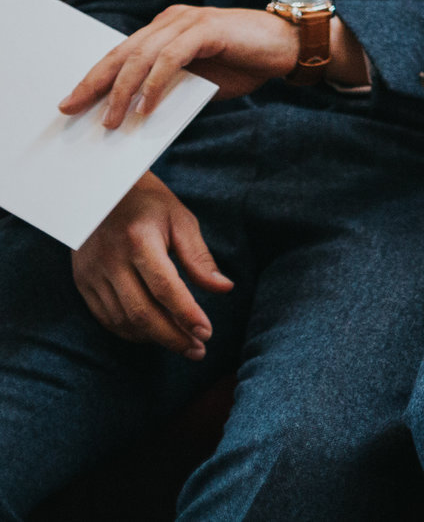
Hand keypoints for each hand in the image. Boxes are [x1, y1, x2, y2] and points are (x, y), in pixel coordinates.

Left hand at [61, 5, 309, 126]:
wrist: (290, 46)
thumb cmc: (246, 62)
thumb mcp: (200, 77)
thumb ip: (170, 84)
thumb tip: (135, 111)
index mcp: (167, 27)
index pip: (122, 53)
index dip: (95, 78)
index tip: (73, 102)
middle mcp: (172, 19)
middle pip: (122, 52)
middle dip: (94, 83)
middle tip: (72, 108)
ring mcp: (188, 21)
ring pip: (141, 56)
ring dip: (123, 91)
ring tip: (112, 120)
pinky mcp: (206, 29)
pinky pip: (170, 59)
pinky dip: (154, 84)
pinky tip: (145, 108)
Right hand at [70, 173, 231, 359]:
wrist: (102, 191)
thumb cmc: (150, 204)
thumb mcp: (181, 221)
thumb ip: (200, 258)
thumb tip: (224, 288)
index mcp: (139, 241)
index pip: (165, 288)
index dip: (186, 314)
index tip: (207, 333)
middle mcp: (111, 260)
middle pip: (142, 312)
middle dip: (172, 336)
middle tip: (198, 350)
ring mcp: (92, 273)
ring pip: (122, 320)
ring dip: (153, 338)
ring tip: (182, 344)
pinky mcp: (82, 282)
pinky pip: (105, 317)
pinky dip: (130, 332)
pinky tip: (153, 335)